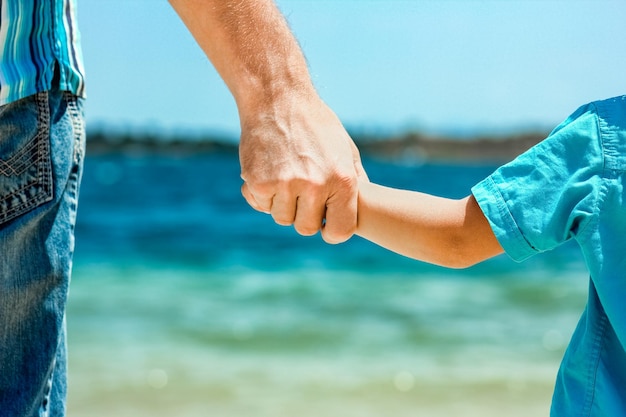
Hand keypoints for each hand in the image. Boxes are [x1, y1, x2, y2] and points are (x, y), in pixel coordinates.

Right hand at [239, 94, 366, 243]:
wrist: (278, 98)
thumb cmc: (315, 124)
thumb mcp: (345, 149)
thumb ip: (355, 180)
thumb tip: (365, 207)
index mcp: (342, 180)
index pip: (340, 230)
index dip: (331, 230)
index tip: (324, 223)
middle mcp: (315, 186)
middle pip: (306, 228)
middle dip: (303, 215)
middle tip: (300, 194)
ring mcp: (285, 185)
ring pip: (282, 218)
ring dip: (282, 204)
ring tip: (285, 177)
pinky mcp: (259, 182)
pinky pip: (261, 204)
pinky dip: (262, 194)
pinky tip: (268, 171)